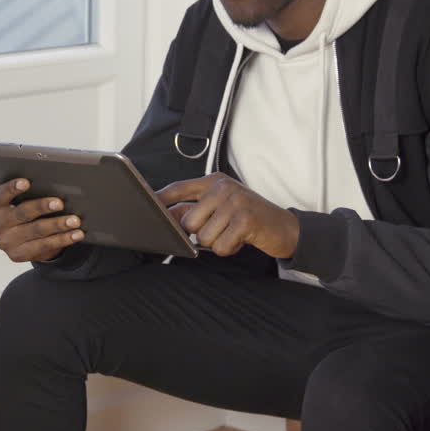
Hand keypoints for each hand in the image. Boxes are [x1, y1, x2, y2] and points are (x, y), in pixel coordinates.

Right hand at [0, 176, 84, 262]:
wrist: (22, 239)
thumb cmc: (22, 210)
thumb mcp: (18, 198)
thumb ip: (19, 185)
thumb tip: (24, 164)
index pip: (0, 195)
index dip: (12, 188)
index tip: (27, 182)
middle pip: (21, 213)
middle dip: (42, 206)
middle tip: (61, 202)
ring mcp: (5, 243)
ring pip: (36, 231)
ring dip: (58, 224)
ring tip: (75, 220)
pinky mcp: (18, 256)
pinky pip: (44, 246)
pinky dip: (63, 239)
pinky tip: (76, 234)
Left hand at [157, 173, 298, 258]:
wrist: (285, 228)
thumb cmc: (249, 217)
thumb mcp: (221, 207)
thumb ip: (195, 208)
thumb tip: (167, 214)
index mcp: (214, 181)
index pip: (178, 188)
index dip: (160, 199)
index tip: (144, 206)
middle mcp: (223, 187)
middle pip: (187, 221)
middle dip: (199, 233)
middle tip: (220, 229)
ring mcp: (235, 202)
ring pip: (203, 237)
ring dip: (217, 242)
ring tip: (232, 233)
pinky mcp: (245, 220)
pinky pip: (220, 246)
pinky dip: (229, 249)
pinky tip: (241, 240)